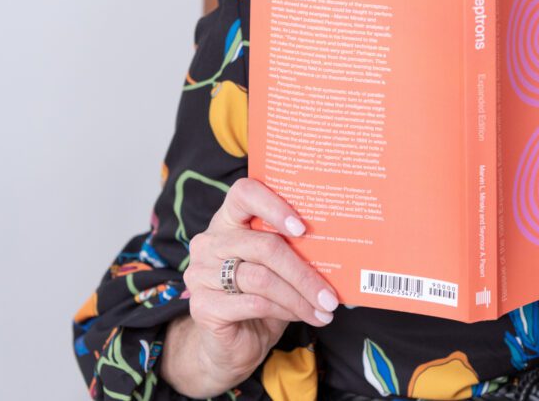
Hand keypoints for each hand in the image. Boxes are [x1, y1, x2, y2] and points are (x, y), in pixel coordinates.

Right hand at [160, 178, 337, 394]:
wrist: (231, 345)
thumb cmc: (261, 299)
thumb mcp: (278, 269)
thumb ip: (293, 251)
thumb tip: (338, 247)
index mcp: (228, 221)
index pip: (244, 193)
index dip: (274, 206)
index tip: (303, 227)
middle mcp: (210, 242)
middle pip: (264, 246)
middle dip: (303, 272)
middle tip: (330, 294)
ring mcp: (201, 273)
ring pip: (262, 278)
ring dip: (300, 296)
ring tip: (324, 309)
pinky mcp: (202, 306)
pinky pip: (254, 303)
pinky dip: (286, 310)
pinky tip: (304, 316)